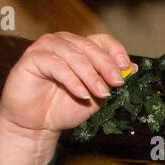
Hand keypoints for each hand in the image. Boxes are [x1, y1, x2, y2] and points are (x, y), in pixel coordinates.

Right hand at [0, 32, 132, 164]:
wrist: (37, 124)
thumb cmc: (64, 108)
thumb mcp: (95, 96)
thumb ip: (110, 82)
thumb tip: (132, 68)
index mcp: (80, 48)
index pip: (101, 40)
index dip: (115, 50)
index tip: (125, 67)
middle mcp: (63, 43)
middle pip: (88, 47)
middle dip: (106, 65)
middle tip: (117, 82)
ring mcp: (46, 48)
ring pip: (73, 55)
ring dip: (90, 75)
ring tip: (101, 93)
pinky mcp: (31, 58)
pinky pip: (55, 65)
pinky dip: (71, 80)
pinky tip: (82, 94)